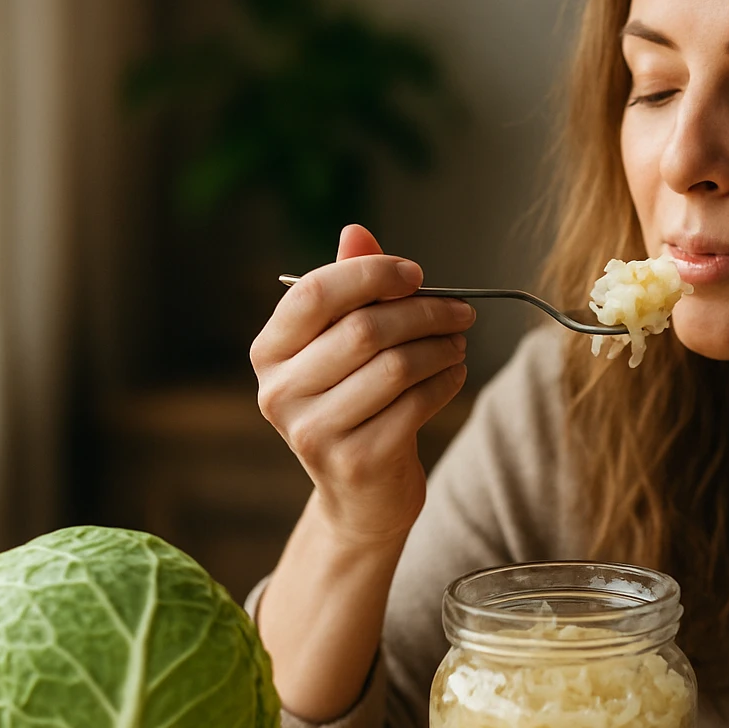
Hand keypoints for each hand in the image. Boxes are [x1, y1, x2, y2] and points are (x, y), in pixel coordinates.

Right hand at [251, 224, 473, 546]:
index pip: (314, 294)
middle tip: (460, 312)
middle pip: (364, 329)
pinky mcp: (355, 461)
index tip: (416, 274)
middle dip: (424, 311)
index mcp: (268, 353)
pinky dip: (446, 382)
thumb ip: (349, 288)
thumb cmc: (355, 404)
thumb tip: (356, 231)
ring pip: (396, 366)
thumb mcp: (342, 346)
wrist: (360, 495)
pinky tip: (454, 374)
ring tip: (458, 343)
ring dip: (440, 347)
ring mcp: (313, 431)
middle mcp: (279, 392)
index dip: (371, 274)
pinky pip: (416, 404)